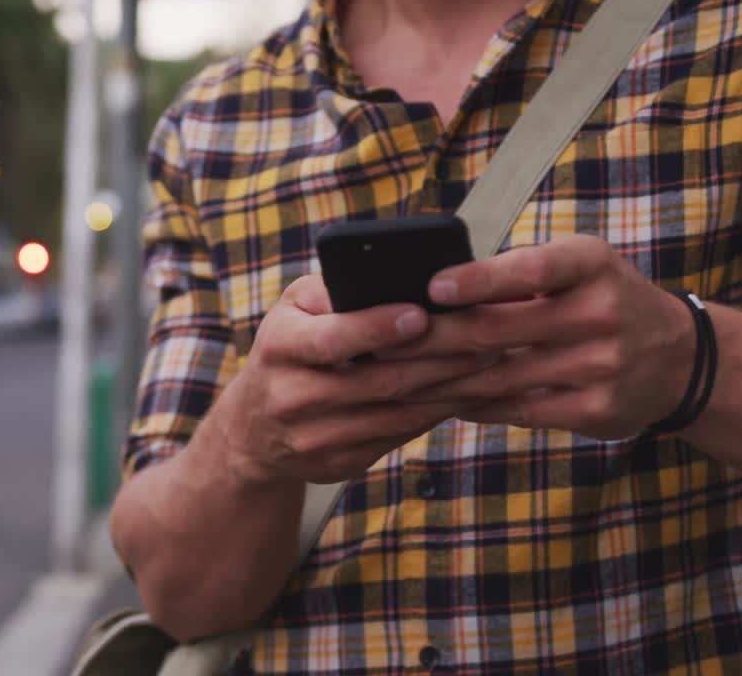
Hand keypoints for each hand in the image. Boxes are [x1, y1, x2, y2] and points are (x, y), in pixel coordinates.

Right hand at [202, 275, 491, 485]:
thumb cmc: (289, 347)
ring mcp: (315, 437)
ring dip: (448, 389)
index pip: (332, 339)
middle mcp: (291, 396)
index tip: (423, 314)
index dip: (378, 327)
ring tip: (489, 362)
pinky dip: (435, 413)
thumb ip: (336, 291)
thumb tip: (399, 278)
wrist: (253, 429)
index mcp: (280, 346)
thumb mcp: (294, 309)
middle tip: (487, 336)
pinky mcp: (338, 464)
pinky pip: (398, 437)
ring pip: (396, 414)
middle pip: (378, 381)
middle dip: (438, 359)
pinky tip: (465, 392)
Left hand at [384, 235, 695, 440]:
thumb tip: (434, 288)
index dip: (480, 279)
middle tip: (382, 342)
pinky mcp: (595, 410)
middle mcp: (600, 313)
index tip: (432, 287)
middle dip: (433, 338)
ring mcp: (600, 366)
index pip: (531, 268)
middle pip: (499, 329)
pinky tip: (440, 402)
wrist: (681, 360)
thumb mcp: (581, 268)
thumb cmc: (605, 300)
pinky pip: (519, 410)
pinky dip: (475, 406)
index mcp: (591, 265)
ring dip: (441, 379)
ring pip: (500, 375)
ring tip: (394, 378)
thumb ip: (521, 273)